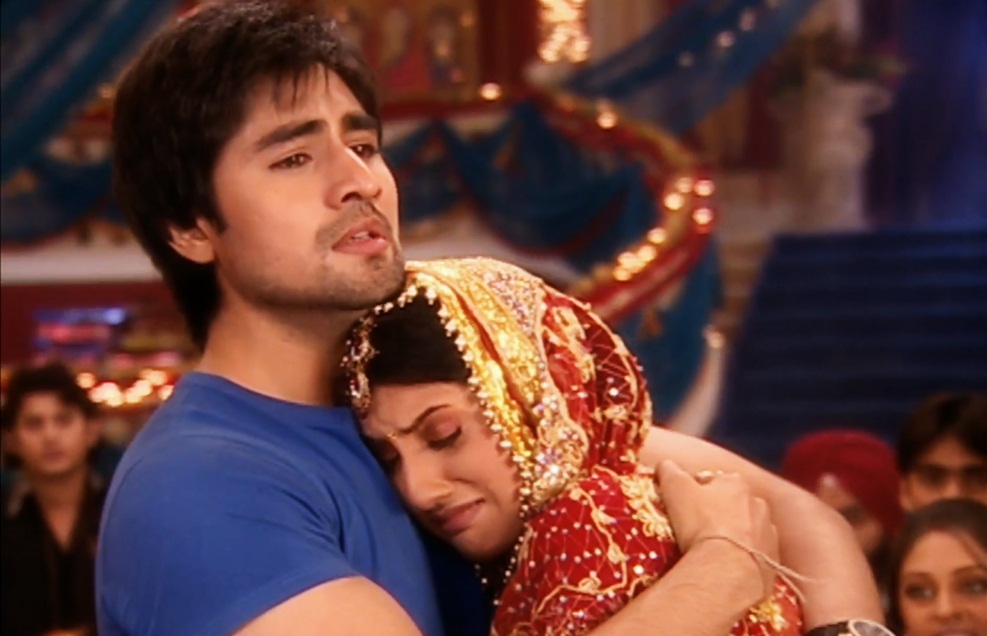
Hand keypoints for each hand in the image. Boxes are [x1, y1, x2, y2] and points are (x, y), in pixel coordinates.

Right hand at [657, 459, 778, 600]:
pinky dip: (743, 557)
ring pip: (747, 530)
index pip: (712, 481)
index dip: (694, 491)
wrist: (727, 569)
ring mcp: (768, 533)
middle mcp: (758, 503)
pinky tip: (728, 566)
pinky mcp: (773, 560)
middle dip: (718, 513)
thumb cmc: (701, 523)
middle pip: (732, 505)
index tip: (682, 505)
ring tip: (713, 551)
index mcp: (735, 483)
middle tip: (697, 529)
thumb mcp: (676, 489)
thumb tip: (665, 465)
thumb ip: (669, 472)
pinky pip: (756, 555)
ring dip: (734, 536)